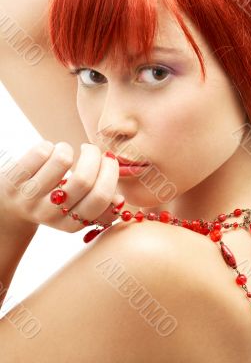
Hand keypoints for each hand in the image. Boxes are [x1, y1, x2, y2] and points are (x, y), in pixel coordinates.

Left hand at [0, 140, 123, 234]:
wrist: (11, 206)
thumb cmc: (53, 202)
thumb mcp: (75, 211)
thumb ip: (101, 206)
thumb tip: (120, 201)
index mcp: (71, 224)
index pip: (100, 199)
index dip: (110, 173)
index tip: (110, 160)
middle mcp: (50, 213)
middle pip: (84, 179)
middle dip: (94, 156)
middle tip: (92, 149)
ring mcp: (31, 197)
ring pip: (63, 161)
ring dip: (68, 149)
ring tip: (64, 152)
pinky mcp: (16, 179)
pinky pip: (41, 151)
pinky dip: (50, 146)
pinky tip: (48, 152)